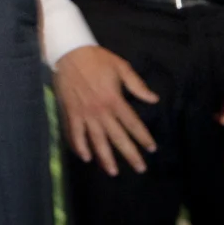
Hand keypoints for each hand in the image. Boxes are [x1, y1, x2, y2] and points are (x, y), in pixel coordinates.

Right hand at [52, 45, 158, 175]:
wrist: (69, 52)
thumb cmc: (97, 59)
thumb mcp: (121, 67)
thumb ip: (137, 85)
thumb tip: (154, 99)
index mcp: (115, 100)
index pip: (132, 123)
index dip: (143, 137)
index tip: (152, 149)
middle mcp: (100, 111)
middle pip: (117, 137)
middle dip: (130, 154)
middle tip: (140, 169)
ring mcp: (84, 114)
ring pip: (96, 140)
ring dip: (105, 158)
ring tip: (113, 172)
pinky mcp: (71, 113)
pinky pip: (75, 134)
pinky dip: (79, 147)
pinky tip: (86, 158)